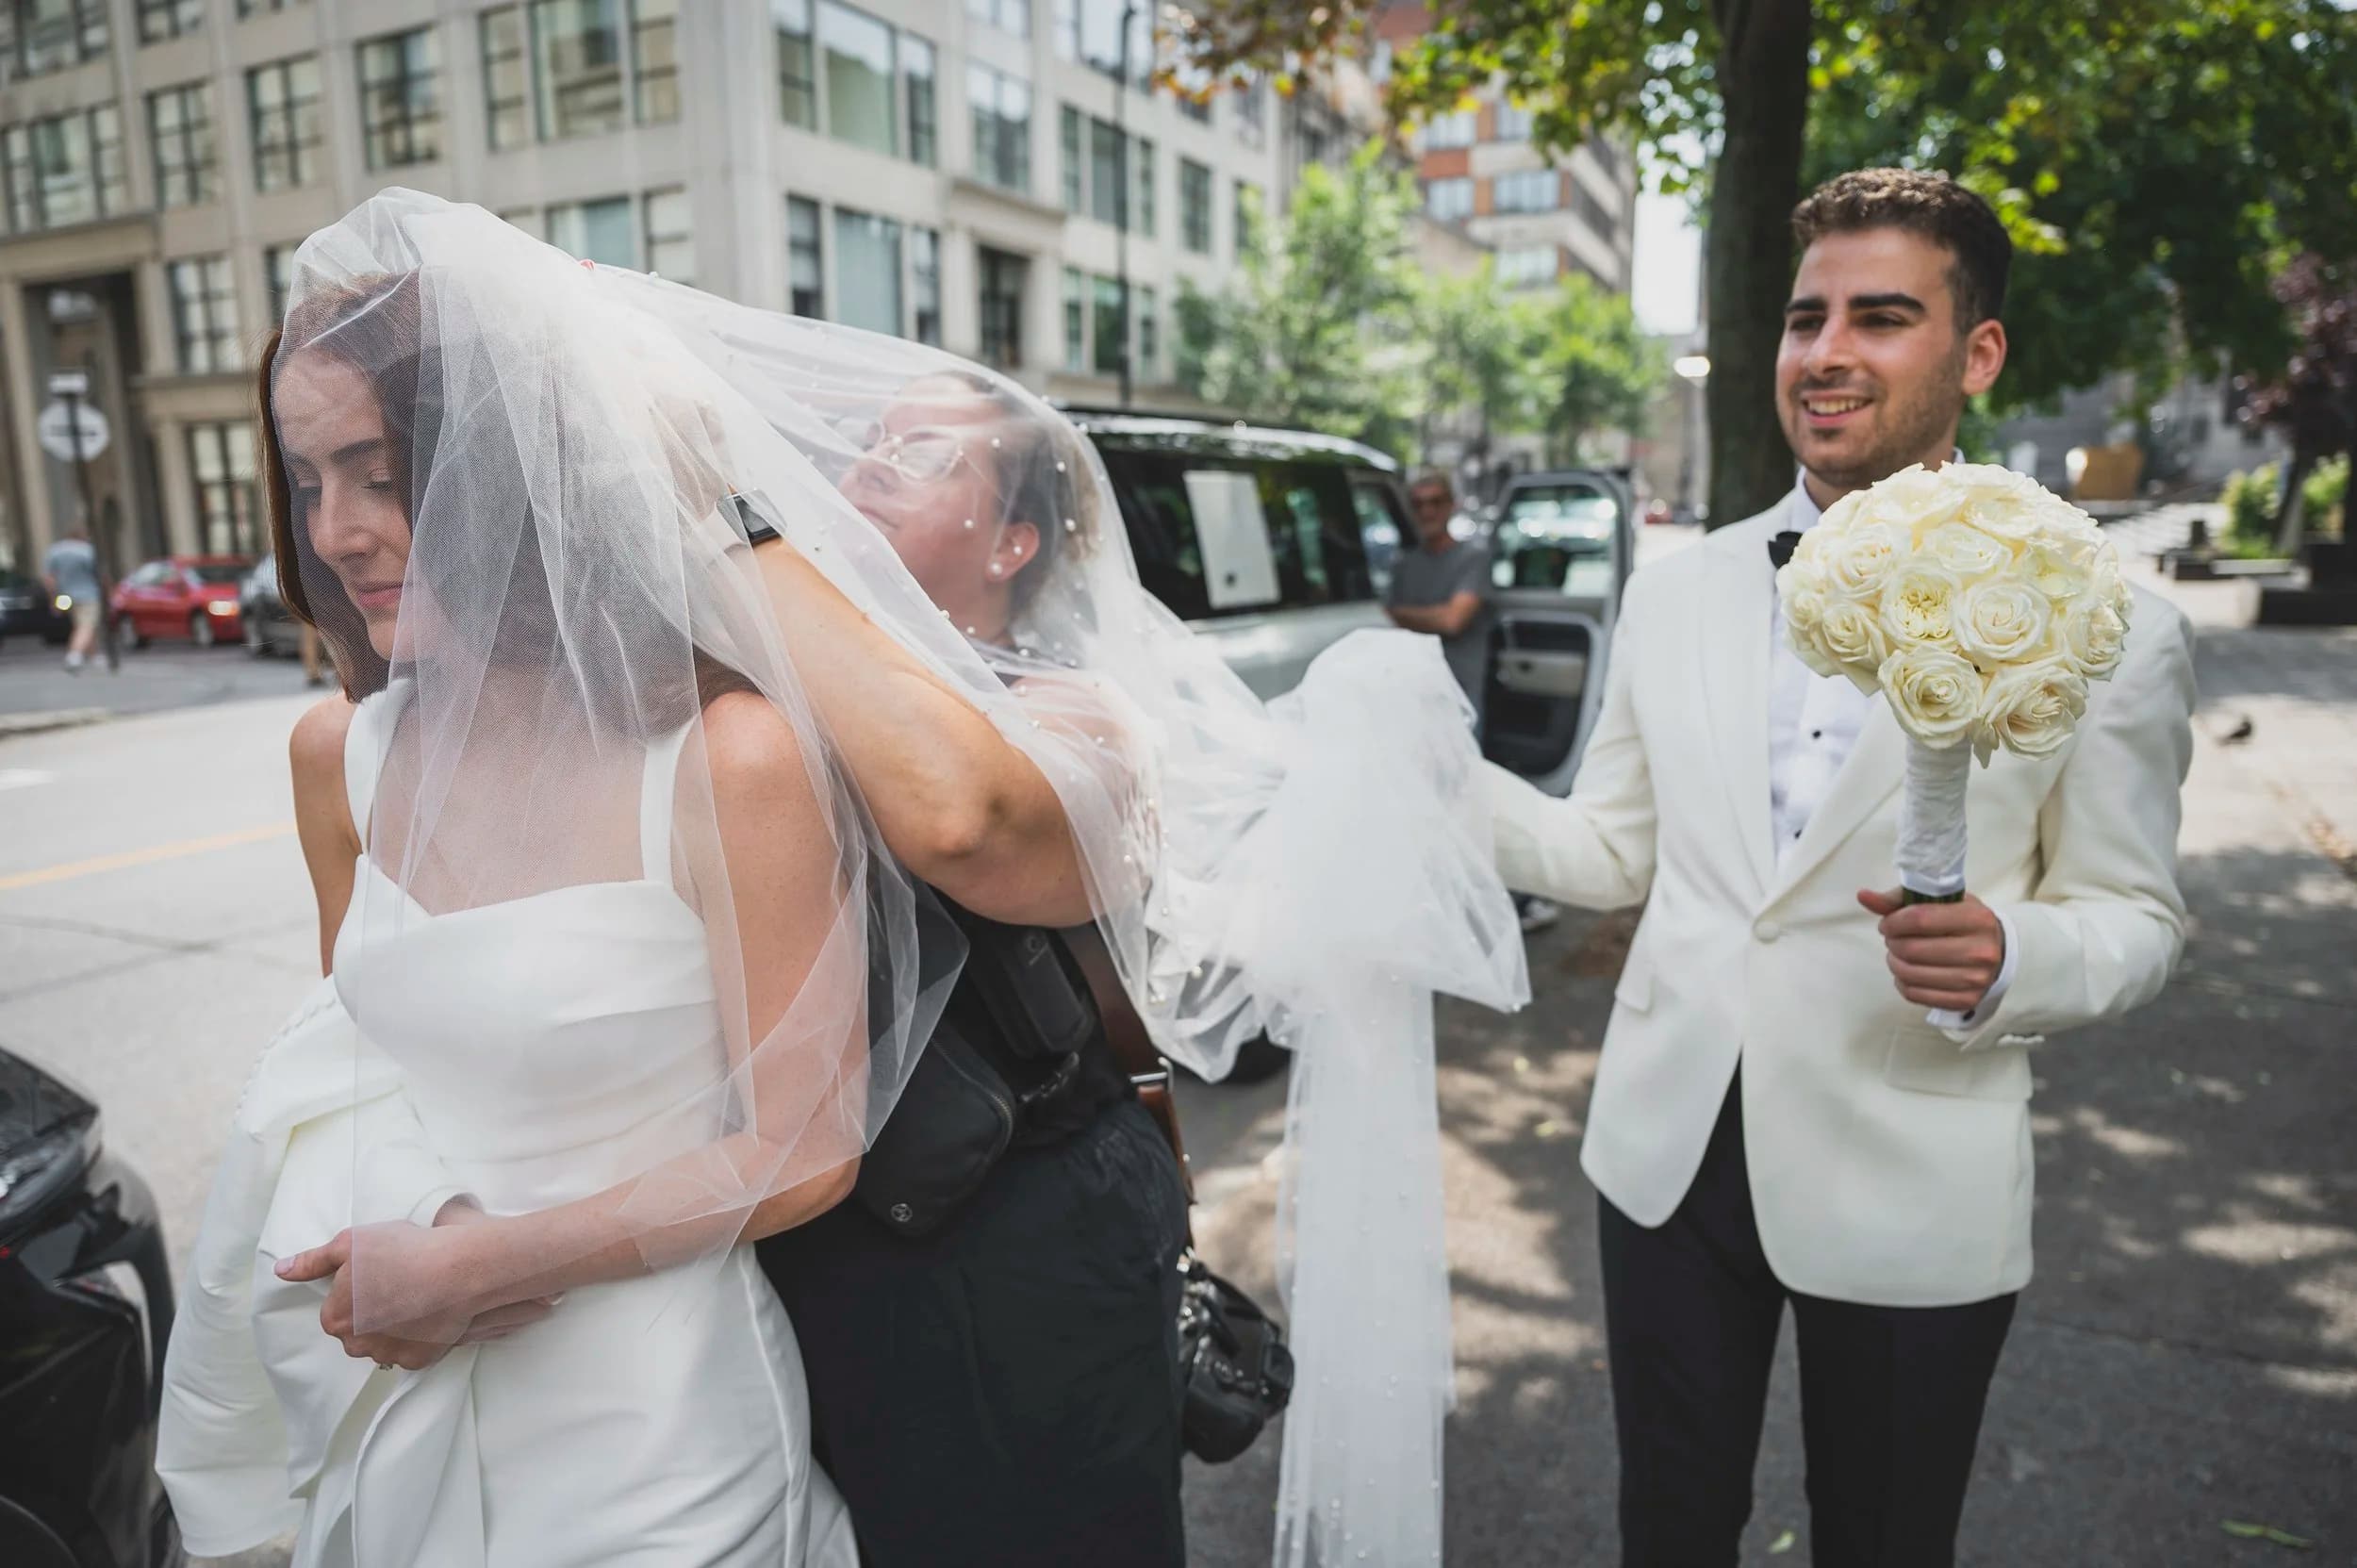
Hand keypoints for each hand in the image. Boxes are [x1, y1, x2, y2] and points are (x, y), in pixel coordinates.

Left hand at [276, 1220, 556, 1372]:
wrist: (458, 1271)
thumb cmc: (402, 1252)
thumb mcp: (350, 1243)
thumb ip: (311, 1260)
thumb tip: (281, 1270)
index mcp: (335, 1318)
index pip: (336, 1308)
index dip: (356, 1289)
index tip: (378, 1274)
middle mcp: (356, 1345)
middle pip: (358, 1330)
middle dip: (372, 1313)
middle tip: (398, 1284)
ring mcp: (389, 1355)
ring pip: (383, 1343)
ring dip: (393, 1327)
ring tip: (417, 1297)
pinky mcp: (419, 1361)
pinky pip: (411, 1351)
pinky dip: (417, 1336)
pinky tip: (429, 1313)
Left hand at [1857, 887, 2005, 1013]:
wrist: (1996, 951)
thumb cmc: (1962, 921)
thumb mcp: (1940, 902)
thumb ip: (1900, 898)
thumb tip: (1863, 896)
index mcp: (1976, 919)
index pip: (1920, 919)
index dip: (1893, 921)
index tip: (1887, 923)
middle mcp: (1980, 951)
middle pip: (1912, 949)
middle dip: (1892, 942)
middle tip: (1893, 938)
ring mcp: (1975, 980)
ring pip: (1911, 974)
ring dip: (1894, 962)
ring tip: (1898, 954)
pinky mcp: (1965, 1001)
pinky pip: (1915, 994)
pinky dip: (1902, 982)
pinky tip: (1907, 972)